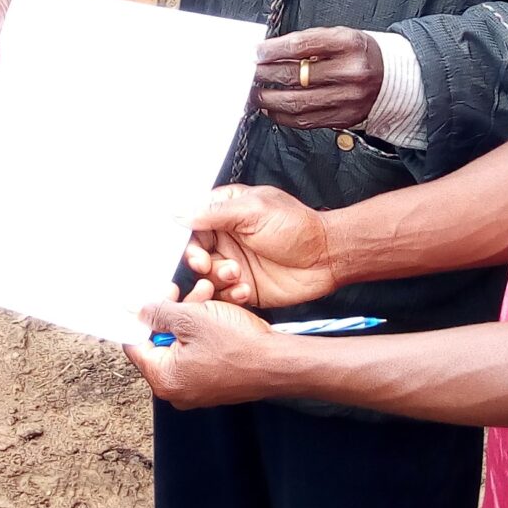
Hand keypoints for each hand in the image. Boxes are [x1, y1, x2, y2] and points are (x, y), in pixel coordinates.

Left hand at [124, 289, 287, 408]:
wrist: (279, 363)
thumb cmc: (240, 345)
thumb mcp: (191, 318)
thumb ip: (158, 313)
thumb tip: (137, 311)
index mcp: (164, 379)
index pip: (135, 345)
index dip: (141, 316)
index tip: (150, 298)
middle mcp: (176, 390)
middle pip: (159, 342)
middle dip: (171, 311)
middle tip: (181, 290)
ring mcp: (195, 388)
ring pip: (181, 343)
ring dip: (190, 316)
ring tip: (206, 295)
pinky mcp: (213, 382)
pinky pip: (197, 352)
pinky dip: (203, 331)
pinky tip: (215, 312)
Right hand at [185, 184, 340, 309]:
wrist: (327, 257)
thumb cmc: (298, 227)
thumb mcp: (254, 210)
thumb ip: (215, 212)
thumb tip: (180, 213)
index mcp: (226, 214)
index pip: (193, 226)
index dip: (188, 240)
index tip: (194, 250)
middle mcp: (227, 240)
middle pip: (195, 254)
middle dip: (199, 262)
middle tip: (209, 264)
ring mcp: (234, 265)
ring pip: (206, 277)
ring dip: (216, 279)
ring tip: (236, 275)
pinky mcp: (243, 288)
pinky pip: (223, 296)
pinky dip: (230, 296)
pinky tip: (245, 290)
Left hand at [253, 27, 383, 129]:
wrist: (392, 77)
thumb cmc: (358, 53)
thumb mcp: (339, 36)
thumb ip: (307, 43)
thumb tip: (268, 53)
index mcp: (349, 43)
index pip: (301, 45)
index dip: (272, 50)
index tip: (256, 53)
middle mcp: (351, 72)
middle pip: (295, 75)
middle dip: (265, 75)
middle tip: (250, 74)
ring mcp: (348, 98)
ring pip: (297, 102)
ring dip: (268, 99)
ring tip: (254, 94)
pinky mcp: (344, 118)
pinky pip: (306, 121)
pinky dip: (283, 116)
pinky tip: (272, 109)